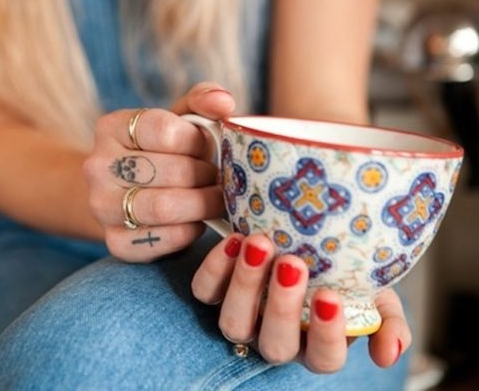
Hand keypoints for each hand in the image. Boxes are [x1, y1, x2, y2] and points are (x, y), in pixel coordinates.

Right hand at [83, 82, 234, 261]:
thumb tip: (224, 103)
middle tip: (222, 179)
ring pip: (166, 207)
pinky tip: (196, 221)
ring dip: (204, 205)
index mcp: (111, 127)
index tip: (208, 148)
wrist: (124, 195)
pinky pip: (164, 239)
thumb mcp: (177, 120)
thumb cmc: (160, 153)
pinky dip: (191, 231)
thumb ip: (202, 102)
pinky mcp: (116, 243)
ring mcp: (101, 207)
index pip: (167, 130)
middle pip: (173, 171)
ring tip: (217, 200)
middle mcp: (98, 166)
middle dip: (208, 176)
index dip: (198, 142)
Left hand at [191, 233, 411, 371]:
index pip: (325, 358)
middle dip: (282, 305)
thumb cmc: (341, 269)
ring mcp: (245, 318)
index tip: (331, 296)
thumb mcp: (374, 291)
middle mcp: (278, 338)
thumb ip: (387, 321)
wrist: (305, 237)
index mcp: (318, 344)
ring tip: (259, 244)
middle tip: (292, 263)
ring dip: (245, 285)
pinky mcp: (217, 294)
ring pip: (234, 323)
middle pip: (275, 344)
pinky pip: (206, 292)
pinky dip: (215, 269)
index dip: (327, 334)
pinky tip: (234, 240)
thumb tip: (389, 353)